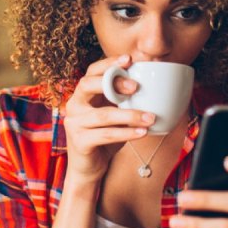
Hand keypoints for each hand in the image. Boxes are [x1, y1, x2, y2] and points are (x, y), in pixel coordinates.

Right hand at [63, 54, 156, 184]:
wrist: (89, 168)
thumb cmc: (104, 137)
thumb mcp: (114, 114)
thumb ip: (123, 100)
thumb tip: (153, 85)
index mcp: (82, 95)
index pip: (91, 72)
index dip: (108, 63)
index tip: (129, 59)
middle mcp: (74, 105)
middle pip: (88, 85)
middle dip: (113, 82)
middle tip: (136, 87)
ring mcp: (74, 124)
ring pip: (103, 115)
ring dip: (130, 115)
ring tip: (150, 117)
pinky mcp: (79, 142)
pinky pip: (106, 135)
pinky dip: (126, 133)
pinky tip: (142, 132)